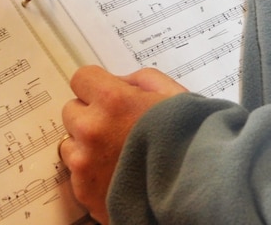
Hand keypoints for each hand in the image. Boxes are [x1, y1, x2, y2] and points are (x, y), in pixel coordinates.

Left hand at [60, 66, 187, 222]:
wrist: (200, 192)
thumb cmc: (190, 144)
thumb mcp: (173, 96)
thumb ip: (139, 80)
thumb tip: (118, 82)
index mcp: (112, 100)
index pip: (81, 78)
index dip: (97, 87)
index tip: (107, 98)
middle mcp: (92, 129)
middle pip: (72, 111)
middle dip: (91, 116)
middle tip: (117, 130)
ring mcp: (85, 162)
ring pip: (71, 143)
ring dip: (87, 147)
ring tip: (119, 157)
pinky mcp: (85, 190)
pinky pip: (76, 174)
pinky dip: (92, 175)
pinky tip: (117, 176)